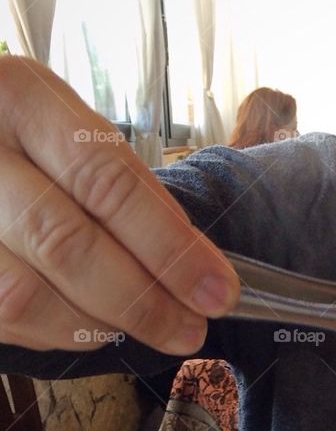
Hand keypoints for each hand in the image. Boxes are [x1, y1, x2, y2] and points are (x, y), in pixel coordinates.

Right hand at [0, 57, 238, 353]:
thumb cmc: (14, 139)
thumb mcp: (66, 131)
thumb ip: (123, 188)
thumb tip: (195, 265)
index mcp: (18, 97)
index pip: (108, 183)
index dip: (170, 248)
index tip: (219, 293)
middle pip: (66, 243)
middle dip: (142, 300)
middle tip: (189, 330)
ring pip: (24, 295)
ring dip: (96, 326)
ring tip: (143, 330)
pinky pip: (0, 318)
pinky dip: (53, 333)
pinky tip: (87, 327)